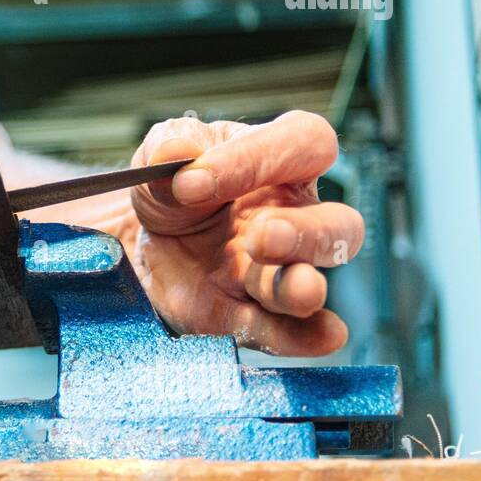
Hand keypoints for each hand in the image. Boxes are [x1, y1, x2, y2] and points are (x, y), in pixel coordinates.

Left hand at [127, 111, 361, 355]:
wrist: (141, 242)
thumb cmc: (171, 188)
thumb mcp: (161, 154)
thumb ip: (170, 143)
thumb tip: (177, 150)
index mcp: (279, 162)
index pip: (303, 145)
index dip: (261, 155)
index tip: (195, 177)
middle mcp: (292, 217)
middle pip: (339, 225)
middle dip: (308, 233)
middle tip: (262, 235)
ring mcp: (274, 272)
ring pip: (312, 282)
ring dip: (302, 287)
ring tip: (293, 288)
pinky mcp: (251, 316)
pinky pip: (287, 332)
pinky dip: (302, 336)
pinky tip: (318, 337)